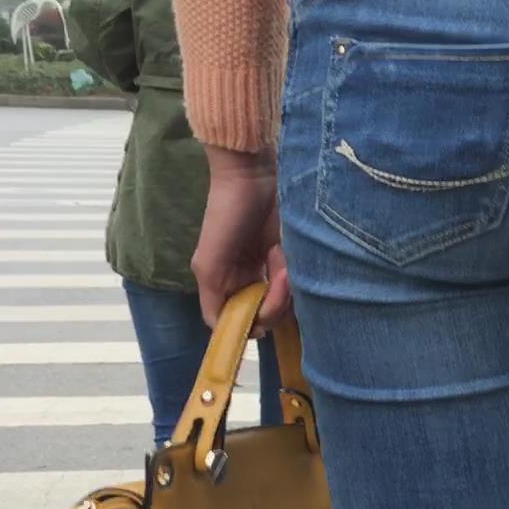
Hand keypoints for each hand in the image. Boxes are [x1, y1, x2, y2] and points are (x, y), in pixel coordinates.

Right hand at [191, 145, 289, 329]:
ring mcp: (274, 270)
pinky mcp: (294, 257)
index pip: (240, 322)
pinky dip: (296, 274)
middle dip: (274, 302)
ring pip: (286, 302)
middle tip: (276, 274)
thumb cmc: (225, 217)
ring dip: (286, 286)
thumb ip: (212, 300)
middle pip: (267, 316)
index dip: (250, 326)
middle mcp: (251, 281)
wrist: (253, 175)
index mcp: (227, 285)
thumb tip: (223, 332)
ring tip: (281, 257)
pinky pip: (300, 282)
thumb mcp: (208, 263)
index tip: (258, 318)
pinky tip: (287, 253)